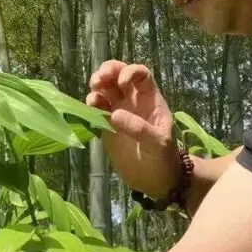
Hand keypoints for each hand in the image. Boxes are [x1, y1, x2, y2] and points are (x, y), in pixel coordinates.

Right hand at [86, 60, 179, 198]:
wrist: (154, 179)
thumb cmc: (163, 157)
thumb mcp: (158, 143)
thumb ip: (139, 129)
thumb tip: (114, 115)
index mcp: (149, 99)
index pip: (140, 74)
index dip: (130, 72)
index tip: (122, 83)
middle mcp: (132, 101)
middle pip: (117, 75)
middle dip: (107, 71)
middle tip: (98, 81)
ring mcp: (117, 112)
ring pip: (104, 89)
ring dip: (96, 87)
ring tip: (93, 99)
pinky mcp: (105, 126)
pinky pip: (95, 110)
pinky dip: (89, 106)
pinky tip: (88, 111)